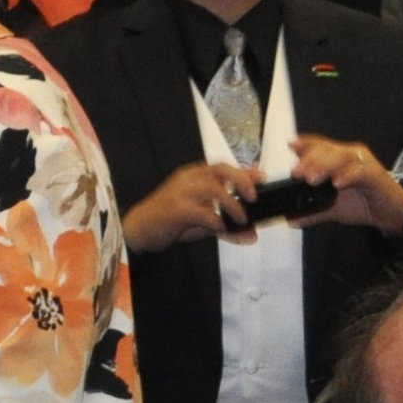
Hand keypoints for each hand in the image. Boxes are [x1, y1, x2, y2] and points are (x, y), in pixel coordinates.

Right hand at [125, 160, 262, 252]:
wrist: (140, 229)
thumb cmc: (170, 221)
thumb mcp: (202, 223)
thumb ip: (226, 226)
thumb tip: (251, 235)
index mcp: (194, 175)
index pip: (224, 167)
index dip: (244, 171)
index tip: (262, 177)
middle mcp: (188, 178)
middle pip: (221, 170)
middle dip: (242, 180)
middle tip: (254, 198)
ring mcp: (181, 191)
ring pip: (214, 189)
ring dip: (232, 204)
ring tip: (240, 219)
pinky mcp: (176, 208)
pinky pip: (202, 211)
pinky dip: (216, 220)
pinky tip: (220, 228)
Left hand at [288, 137, 402, 233]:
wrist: (392, 214)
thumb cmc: (365, 203)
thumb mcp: (334, 208)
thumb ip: (314, 211)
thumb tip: (292, 219)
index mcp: (339, 159)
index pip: (321, 146)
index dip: (307, 144)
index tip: (292, 147)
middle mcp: (351, 156)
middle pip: (328, 150)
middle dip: (310, 159)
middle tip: (297, 172)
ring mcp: (363, 163)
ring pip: (342, 157)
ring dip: (325, 166)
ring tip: (311, 178)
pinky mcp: (375, 174)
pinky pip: (360, 171)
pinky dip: (348, 176)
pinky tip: (337, 183)